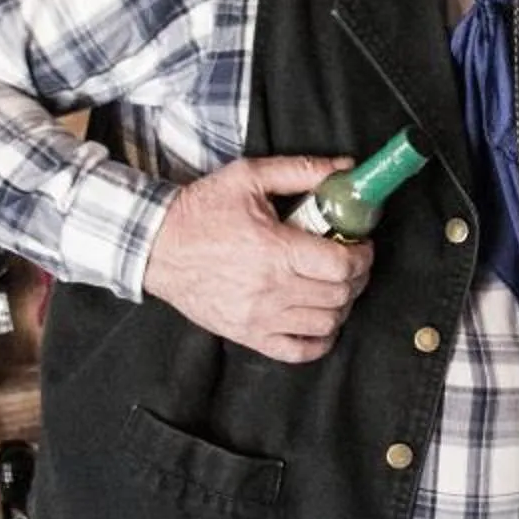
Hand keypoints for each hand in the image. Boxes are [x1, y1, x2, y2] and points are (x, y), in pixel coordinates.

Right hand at [140, 156, 375, 362]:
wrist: (154, 246)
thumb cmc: (201, 210)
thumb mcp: (249, 177)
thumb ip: (301, 170)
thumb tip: (346, 166)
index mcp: (275, 250)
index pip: (342, 265)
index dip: (363, 255)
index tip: (362, 245)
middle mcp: (271, 289)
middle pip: (340, 295)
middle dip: (357, 278)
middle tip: (352, 263)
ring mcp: (259, 317)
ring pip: (325, 323)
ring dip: (341, 306)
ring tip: (335, 287)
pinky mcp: (247, 334)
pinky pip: (298, 352)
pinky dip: (319, 340)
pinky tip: (319, 320)